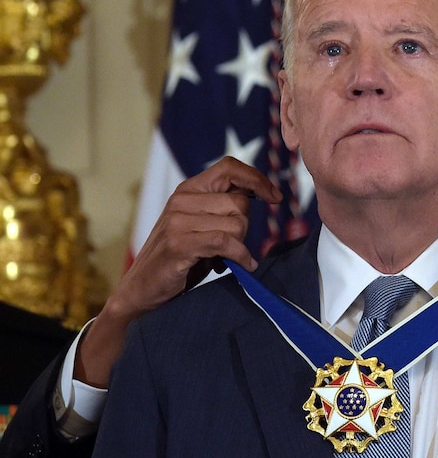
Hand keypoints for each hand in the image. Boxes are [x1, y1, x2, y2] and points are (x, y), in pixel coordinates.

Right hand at [75, 157, 281, 386]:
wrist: (142, 290)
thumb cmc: (180, 259)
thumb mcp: (200, 225)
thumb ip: (222, 208)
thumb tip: (261, 194)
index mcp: (188, 190)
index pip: (229, 167)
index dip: (256, 178)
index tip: (275, 197)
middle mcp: (182, 200)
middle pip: (240, 202)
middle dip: (245, 227)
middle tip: (231, 245)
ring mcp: (178, 221)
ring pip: (237, 223)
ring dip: (240, 245)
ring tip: (225, 256)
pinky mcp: (180, 243)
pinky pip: (227, 242)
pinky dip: (240, 256)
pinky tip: (244, 265)